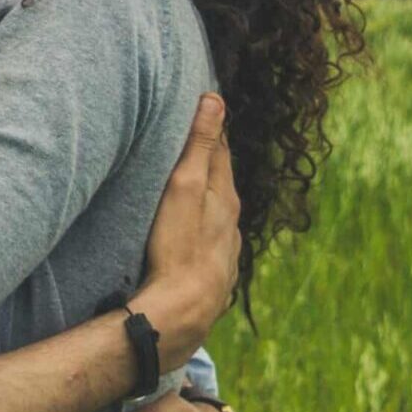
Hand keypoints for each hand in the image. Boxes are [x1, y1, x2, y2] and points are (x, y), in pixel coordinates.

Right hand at [131, 94, 239, 369]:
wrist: (183, 311)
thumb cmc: (179, 245)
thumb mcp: (185, 187)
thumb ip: (200, 145)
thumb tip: (215, 100)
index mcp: (226, 196)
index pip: (220, 150)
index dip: (209, 129)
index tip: (199, 107)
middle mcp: (231, 222)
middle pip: (220, 183)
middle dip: (208, 162)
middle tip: (190, 141)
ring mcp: (225, 251)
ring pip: (216, 215)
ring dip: (205, 200)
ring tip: (187, 188)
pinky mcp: (213, 274)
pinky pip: (209, 243)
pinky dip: (201, 230)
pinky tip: (189, 235)